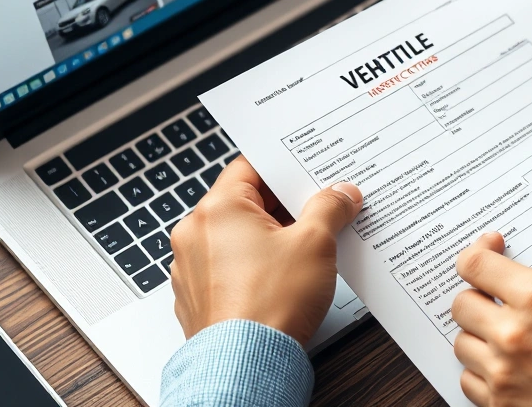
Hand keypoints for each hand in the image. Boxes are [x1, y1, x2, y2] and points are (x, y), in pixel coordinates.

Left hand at [169, 157, 362, 345]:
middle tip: (318, 213)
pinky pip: (228, 267)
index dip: (284, 169)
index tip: (309, 175)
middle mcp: (195, 234)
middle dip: (284, 208)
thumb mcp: (314, 243)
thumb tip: (339, 194)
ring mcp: (192, 267)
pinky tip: (282, 278)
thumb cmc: (270, 305)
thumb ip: (329, 208)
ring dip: (269, 238)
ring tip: (304, 250)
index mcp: (217, 209)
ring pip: (237, 237)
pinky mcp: (198, 297)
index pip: (251, 167)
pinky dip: (253, 266)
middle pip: (245, 203)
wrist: (247, 363)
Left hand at [450, 207, 531, 406]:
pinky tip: (506, 367)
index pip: (475, 263)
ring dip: (479, 335)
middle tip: (501, 295)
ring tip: (506, 332)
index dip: (478, 251)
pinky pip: (469, 383)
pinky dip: (481, 373)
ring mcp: (504, 375)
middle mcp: (513, 334)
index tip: (492, 249)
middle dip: (479, 294)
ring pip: (463, 344)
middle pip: (462, 303)